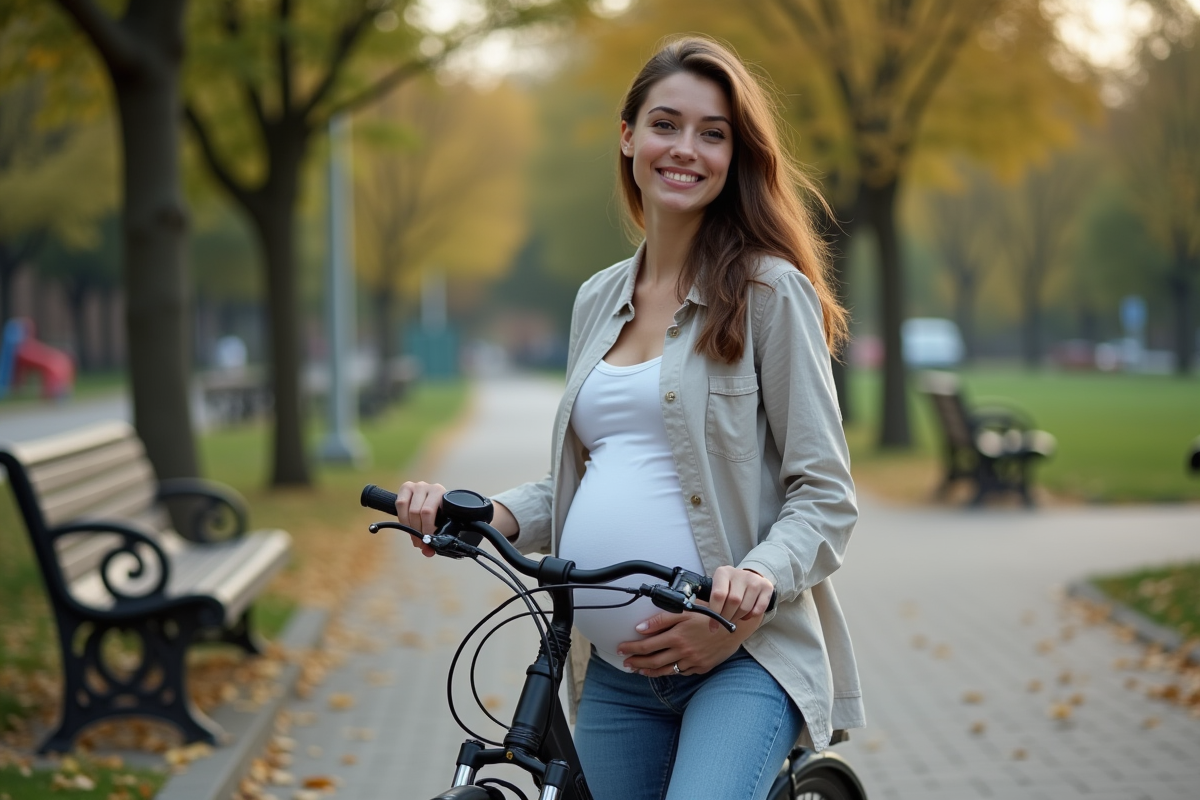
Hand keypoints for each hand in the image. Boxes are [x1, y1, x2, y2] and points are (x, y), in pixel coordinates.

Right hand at [395, 481, 444, 557]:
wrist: (432, 500)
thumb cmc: (438, 514)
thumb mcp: (439, 524)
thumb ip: (434, 538)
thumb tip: (428, 552)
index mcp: (441, 494)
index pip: (429, 512)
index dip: (427, 529)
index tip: (428, 541)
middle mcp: (430, 487)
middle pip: (418, 513)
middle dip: (418, 531)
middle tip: (420, 543)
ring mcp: (418, 485)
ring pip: (409, 510)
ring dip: (410, 527)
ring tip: (414, 537)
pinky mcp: (406, 487)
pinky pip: (400, 504)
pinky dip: (402, 518)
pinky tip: (407, 525)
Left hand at [617, 604, 763, 676]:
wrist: (736, 626)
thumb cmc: (711, 614)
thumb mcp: (686, 611)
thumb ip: (661, 619)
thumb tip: (640, 627)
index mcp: (677, 637)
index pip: (646, 646)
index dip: (631, 649)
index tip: (620, 649)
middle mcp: (683, 652)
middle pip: (652, 661)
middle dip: (636, 662)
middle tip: (625, 662)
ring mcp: (692, 662)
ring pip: (665, 670)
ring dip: (649, 671)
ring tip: (638, 669)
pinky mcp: (701, 668)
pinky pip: (681, 673)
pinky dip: (668, 672)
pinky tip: (662, 670)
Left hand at [709, 565, 773, 627]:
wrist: (749, 578)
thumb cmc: (729, 587)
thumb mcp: (718, 588)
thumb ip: (713, 600)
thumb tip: (706, 619)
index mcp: (723, 572)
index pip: (718, 595)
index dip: (715, 613)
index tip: (713, 626)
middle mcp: (740, 574)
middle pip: (733, 601)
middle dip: (727, 617)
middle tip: (725, 622)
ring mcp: (755, 579)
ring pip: (745, 607)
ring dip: (738, 618)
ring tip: (735, 617)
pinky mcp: (766, 587)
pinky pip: (758, 609)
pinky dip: (751, 616)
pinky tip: (746, 614)